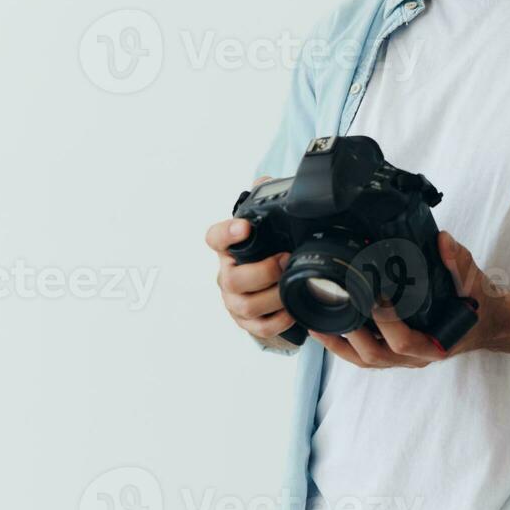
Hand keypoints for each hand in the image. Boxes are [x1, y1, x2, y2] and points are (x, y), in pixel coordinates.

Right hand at [205, 176, 295, 342]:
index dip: (227, 233)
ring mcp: (234, 301)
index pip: (216, 238)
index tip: (244, 227)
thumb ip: (266, 199)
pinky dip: (278, 320)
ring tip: (292, 285)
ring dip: (273, 297)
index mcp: (228, 249)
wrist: (269, 284)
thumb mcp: (268, 225)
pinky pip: (258, 327)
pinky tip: (293, 310)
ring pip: (245, 306)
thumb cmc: (266, 250)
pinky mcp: (246, 322)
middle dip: (263, 272)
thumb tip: (265, 182)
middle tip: (286, 260)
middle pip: (233, 279)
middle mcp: (226, 275)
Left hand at [310, 231, 506, 367]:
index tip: (373, 296)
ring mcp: (403, 357)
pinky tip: (324, 327)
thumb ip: (459, 261)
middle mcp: (417, 356)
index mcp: (437, 342)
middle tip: (335, 304)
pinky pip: (364, 354)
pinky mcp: (393, 351)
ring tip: (316, 321)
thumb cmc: (477, 303)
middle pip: (376, 355)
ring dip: (340, 342)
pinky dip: (343, 343)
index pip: (405, 341)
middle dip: (351, 332)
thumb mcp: (474, 280)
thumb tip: (442, 241)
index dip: (386, 322)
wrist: (486, 320)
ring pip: (365, 358)